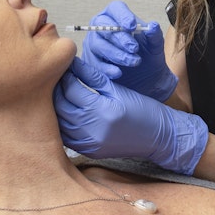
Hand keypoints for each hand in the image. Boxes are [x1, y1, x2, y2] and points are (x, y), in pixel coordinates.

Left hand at [53, 56, 206, 174]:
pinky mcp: (89, 151)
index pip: (72, 90)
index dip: (66, 76)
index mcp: (103, 110)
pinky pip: (66, 137)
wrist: (158, 137)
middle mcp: (93, 130)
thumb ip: (94, 77)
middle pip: (61, 107)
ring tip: (58, 94)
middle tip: (57, 79)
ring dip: (56, 108)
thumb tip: (75, 63)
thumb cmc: (143, 110)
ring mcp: (90, 144)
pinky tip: (64, 113)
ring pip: (59, 123)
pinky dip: (62, 124)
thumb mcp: (119, 89)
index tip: (65, 68)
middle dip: (56, 90)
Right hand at [82, 0, 177, 101]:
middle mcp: (101, 26)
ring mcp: (93, 43)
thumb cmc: (147, 54)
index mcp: (117, 15)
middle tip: (134, 48)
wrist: (145, 77)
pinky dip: (106, 68)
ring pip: (97, 45)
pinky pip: (93, 63)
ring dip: (116, 54)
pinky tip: (118, 72)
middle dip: (119, 37)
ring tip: (133, 61)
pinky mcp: (91, 61)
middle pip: (103, 26)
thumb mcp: (155, 46)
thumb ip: (155, 35)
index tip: (132, 26)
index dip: (122, 16)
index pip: (115, 8)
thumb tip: (153, 26)